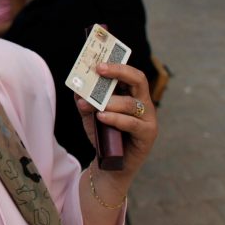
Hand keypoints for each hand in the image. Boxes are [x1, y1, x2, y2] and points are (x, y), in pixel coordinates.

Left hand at [75, 63, 157, 192]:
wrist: (108, 163)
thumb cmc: (103, 135)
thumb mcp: (90, 114)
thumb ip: (85, 100)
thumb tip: (76, 85)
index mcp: (131, 95)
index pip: (129, 73)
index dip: (116, 65)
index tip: (98, 61)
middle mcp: (142, 103)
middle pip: (138, 80)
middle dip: (119, 72)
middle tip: (100, 70)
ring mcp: (148, 119)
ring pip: (131, 103)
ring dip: (110, 102)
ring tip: (94, 105)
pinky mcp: (148, 135)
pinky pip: (132, 123)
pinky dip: (115, 119)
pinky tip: (101, 117)